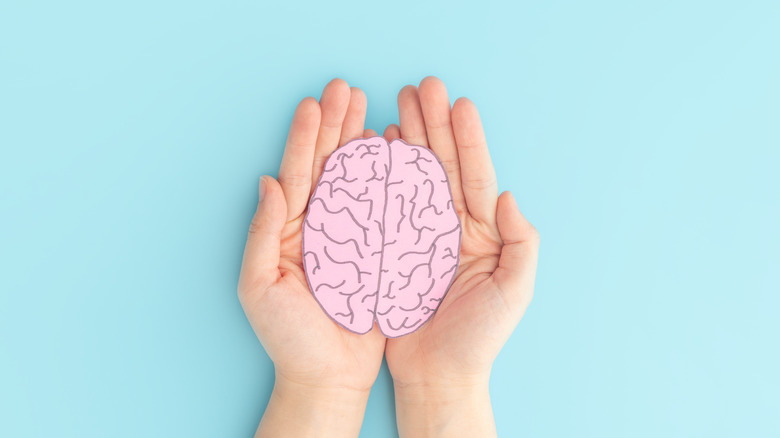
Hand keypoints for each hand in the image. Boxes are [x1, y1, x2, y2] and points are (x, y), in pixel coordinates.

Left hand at [238, 79, 385, 437]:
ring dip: (360, 143)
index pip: (298, 173)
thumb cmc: (288, 338)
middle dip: (335, 127)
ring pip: (356, 180)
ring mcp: (350, 237)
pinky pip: (383, 208)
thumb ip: (264, 233)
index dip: (305, 137)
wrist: (327, 377)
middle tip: (346, 89)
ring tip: (368, 108)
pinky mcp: (376, 253)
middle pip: (328, 166)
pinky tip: (392, 153)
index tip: (315, 103)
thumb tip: (267, 182)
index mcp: (289, 231)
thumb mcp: (261, 285)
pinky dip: (387, 178)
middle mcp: (320, 227)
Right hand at [382, 77, 539, 436]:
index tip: (459, 104)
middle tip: (423, 87)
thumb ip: (522, 243)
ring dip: (408, 139)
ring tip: (398, 103)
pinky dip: (382, 174)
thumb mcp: (514, 292)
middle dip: (434, 125)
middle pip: (443, 165)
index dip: (468, 139)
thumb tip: (511, 197)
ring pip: (414, 177)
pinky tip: (377, 148)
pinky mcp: (392, 248)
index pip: (476, 176)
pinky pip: (386, 204)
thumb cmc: (479, 339)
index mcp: (483, 232)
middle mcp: (452, 226)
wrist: (438, 376)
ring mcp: (420, 234)